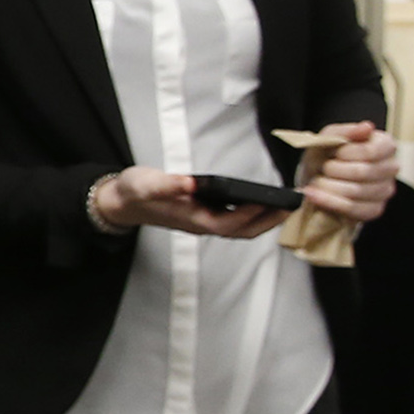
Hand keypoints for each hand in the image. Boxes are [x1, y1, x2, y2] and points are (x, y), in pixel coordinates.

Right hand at [94, 166, 285, 241]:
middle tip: (292, 208)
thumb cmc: (133, 192)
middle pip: (241, 231)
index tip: (270, 202)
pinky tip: (261, 203)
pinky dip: (251, 214)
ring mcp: (202, 221)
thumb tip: (191, 182)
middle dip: (267, 222)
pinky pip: (234, 220)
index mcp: (190, 219)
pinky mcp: (203, 215)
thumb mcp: (145, 184)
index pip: (228, 223)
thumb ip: (166, 185)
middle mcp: (200, 224)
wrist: (121, 202)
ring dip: (264, 220)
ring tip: (284, 206)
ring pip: (240, 228)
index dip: (249, 215)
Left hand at [304, 121, 399, 225]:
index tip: (331, 154)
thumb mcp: (328, 138)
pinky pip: (353, 209)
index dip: (345, 153)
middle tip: (322, 168)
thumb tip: (368, 127)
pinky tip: (313, 195)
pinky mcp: (375, 209)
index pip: (370, 152)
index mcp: (385, 145)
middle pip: (363, 172)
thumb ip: (345, 131)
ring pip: (356, 192)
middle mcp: (391, 168)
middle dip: (333, 170)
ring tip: (315, 181)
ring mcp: (385, 191)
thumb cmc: (326, 155)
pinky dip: (328, 202)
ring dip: (328, 186)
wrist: (316, 179)